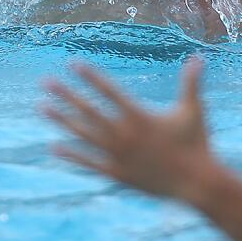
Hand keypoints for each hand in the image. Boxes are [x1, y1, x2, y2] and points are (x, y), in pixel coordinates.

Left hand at [42, 57, 216, 202]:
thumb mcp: (194, 110)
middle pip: (89, 110)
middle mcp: (125, 134)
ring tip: (42, 107)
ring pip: (83, 134)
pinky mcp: (117, 174)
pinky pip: (89, 162)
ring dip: (61, 120)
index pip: (108, 90)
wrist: (197, 183)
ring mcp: (118, 155)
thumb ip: (191, 82)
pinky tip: (54, 146)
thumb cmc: (197, 143)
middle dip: (66, 94)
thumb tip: (199, 56)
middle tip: (45, 82)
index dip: (90, 76)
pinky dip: (71, 154)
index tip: (73, 64)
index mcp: (140, 115)